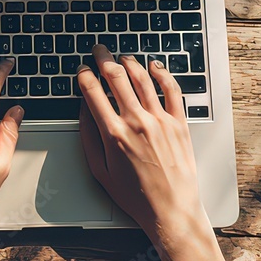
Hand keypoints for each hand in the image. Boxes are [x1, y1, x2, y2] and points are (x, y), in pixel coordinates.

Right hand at [78, 46, 225, 260]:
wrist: (171, 210)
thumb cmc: (135, 196)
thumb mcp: (100, 171)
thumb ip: (89, 138)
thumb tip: (84, 111)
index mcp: (113, 134)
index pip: (93, 93)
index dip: (84, 76)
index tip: (82, 70)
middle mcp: (137, 122)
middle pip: (116, 77)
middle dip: (104, 59)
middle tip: (99, 50)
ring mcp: (160, 120)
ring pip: (142, 78)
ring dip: (129, 62)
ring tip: (122, 56)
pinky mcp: (179, 123)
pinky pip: (171, 90)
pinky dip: (162, 73)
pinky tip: (154, 66)